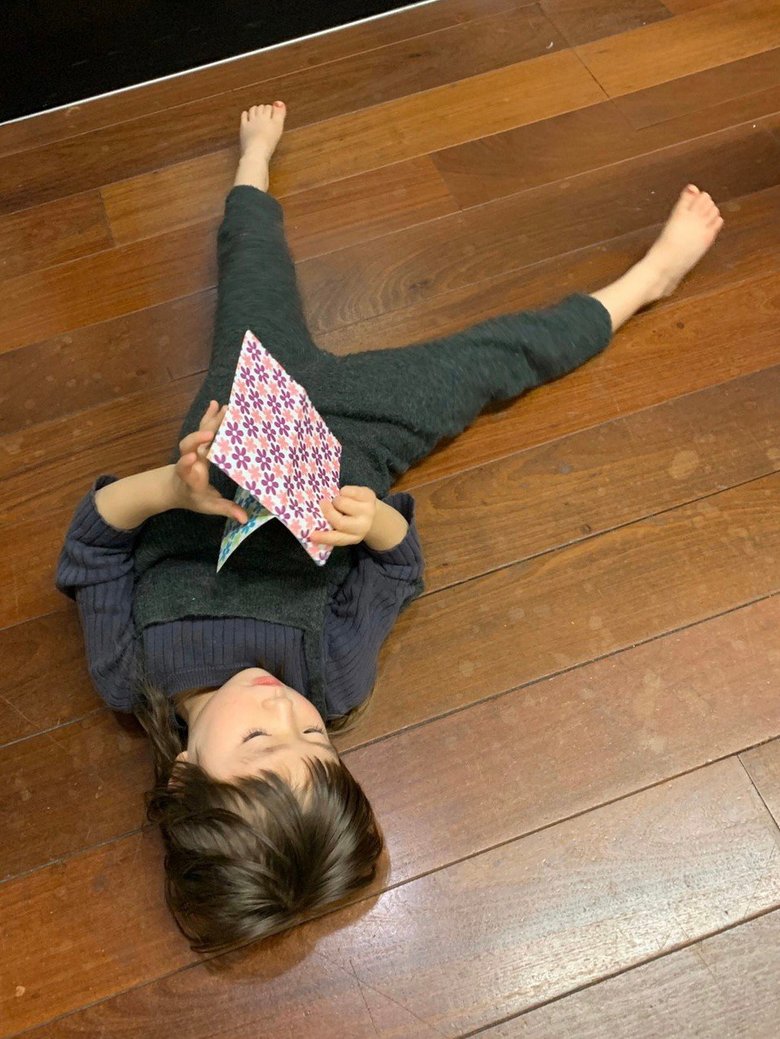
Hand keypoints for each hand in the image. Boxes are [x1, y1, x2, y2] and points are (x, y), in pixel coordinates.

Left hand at [171, 400, 248, 523]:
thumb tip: (245, 518)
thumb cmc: (193, 497)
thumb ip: (225, 509)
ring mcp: (193, 449)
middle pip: (189, 447)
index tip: (193, 458)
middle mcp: (190, 461)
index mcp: (190, 478)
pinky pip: (203, 428)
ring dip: (210, 422)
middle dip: (198, 438)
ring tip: (224, 410)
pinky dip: (209, 416)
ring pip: (198, 434)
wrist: (175, 486)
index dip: (187, 464)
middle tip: (210, 431)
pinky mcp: (198, 442)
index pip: (186, 471)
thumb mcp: (208, 506)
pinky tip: (217, 404)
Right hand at [311, 485, 377, 546]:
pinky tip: (346, 495)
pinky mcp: (369, 496)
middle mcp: (362, 526)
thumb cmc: (351, 520)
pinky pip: (348, 491)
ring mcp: (367, 511)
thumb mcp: (345, 529)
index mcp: (353, 537)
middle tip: (323, 504)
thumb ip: (332, 526)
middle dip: (328, 510)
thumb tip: (315, 518)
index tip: (312, 535)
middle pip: (339, 521)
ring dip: (336, 500)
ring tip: (338, 501)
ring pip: (342, 503)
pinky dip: (343, 491)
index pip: (337, 539)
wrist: (373, 513)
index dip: (324, 538)